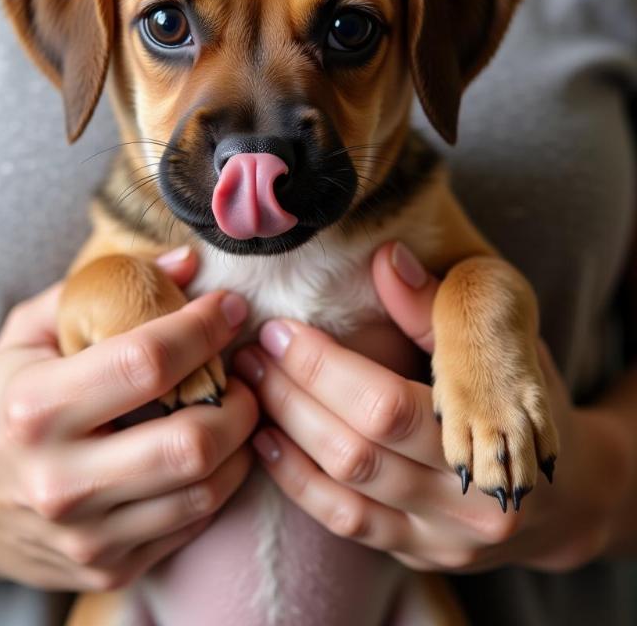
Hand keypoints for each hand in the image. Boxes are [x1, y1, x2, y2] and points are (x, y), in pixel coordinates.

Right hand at [0, 249, 257, 590]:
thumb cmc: (2, 400)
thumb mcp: (28, 331)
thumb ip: (100, 287)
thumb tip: (188, 262)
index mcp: (34, 407)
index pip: (144, 362)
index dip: (202, 328)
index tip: (230, 307)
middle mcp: (58, 480)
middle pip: (189, 442)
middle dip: (239, 401)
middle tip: (242, 375)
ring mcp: (85, 535)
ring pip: (202, 490)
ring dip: (239, 443)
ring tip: (234, 410)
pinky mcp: (107, 567)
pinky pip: (192, 523)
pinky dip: (216, 481)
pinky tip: (209, 451)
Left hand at [234, 242, 630, 572]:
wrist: (565, 492)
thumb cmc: (527, 399)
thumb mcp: (498, 344)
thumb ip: (435, 307)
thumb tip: (385, 257)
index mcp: (496, 437)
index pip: (387, 406)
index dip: (323, 367)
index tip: (280, 331)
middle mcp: (472, 502)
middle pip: (357, 450)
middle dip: (291, 395)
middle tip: (251, 353)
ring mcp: (443, 539)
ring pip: (344, 489)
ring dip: (284, 433)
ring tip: (247, 387)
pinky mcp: (417, 554)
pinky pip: (346, 523)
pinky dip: (297, 481)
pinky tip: (265, 442)